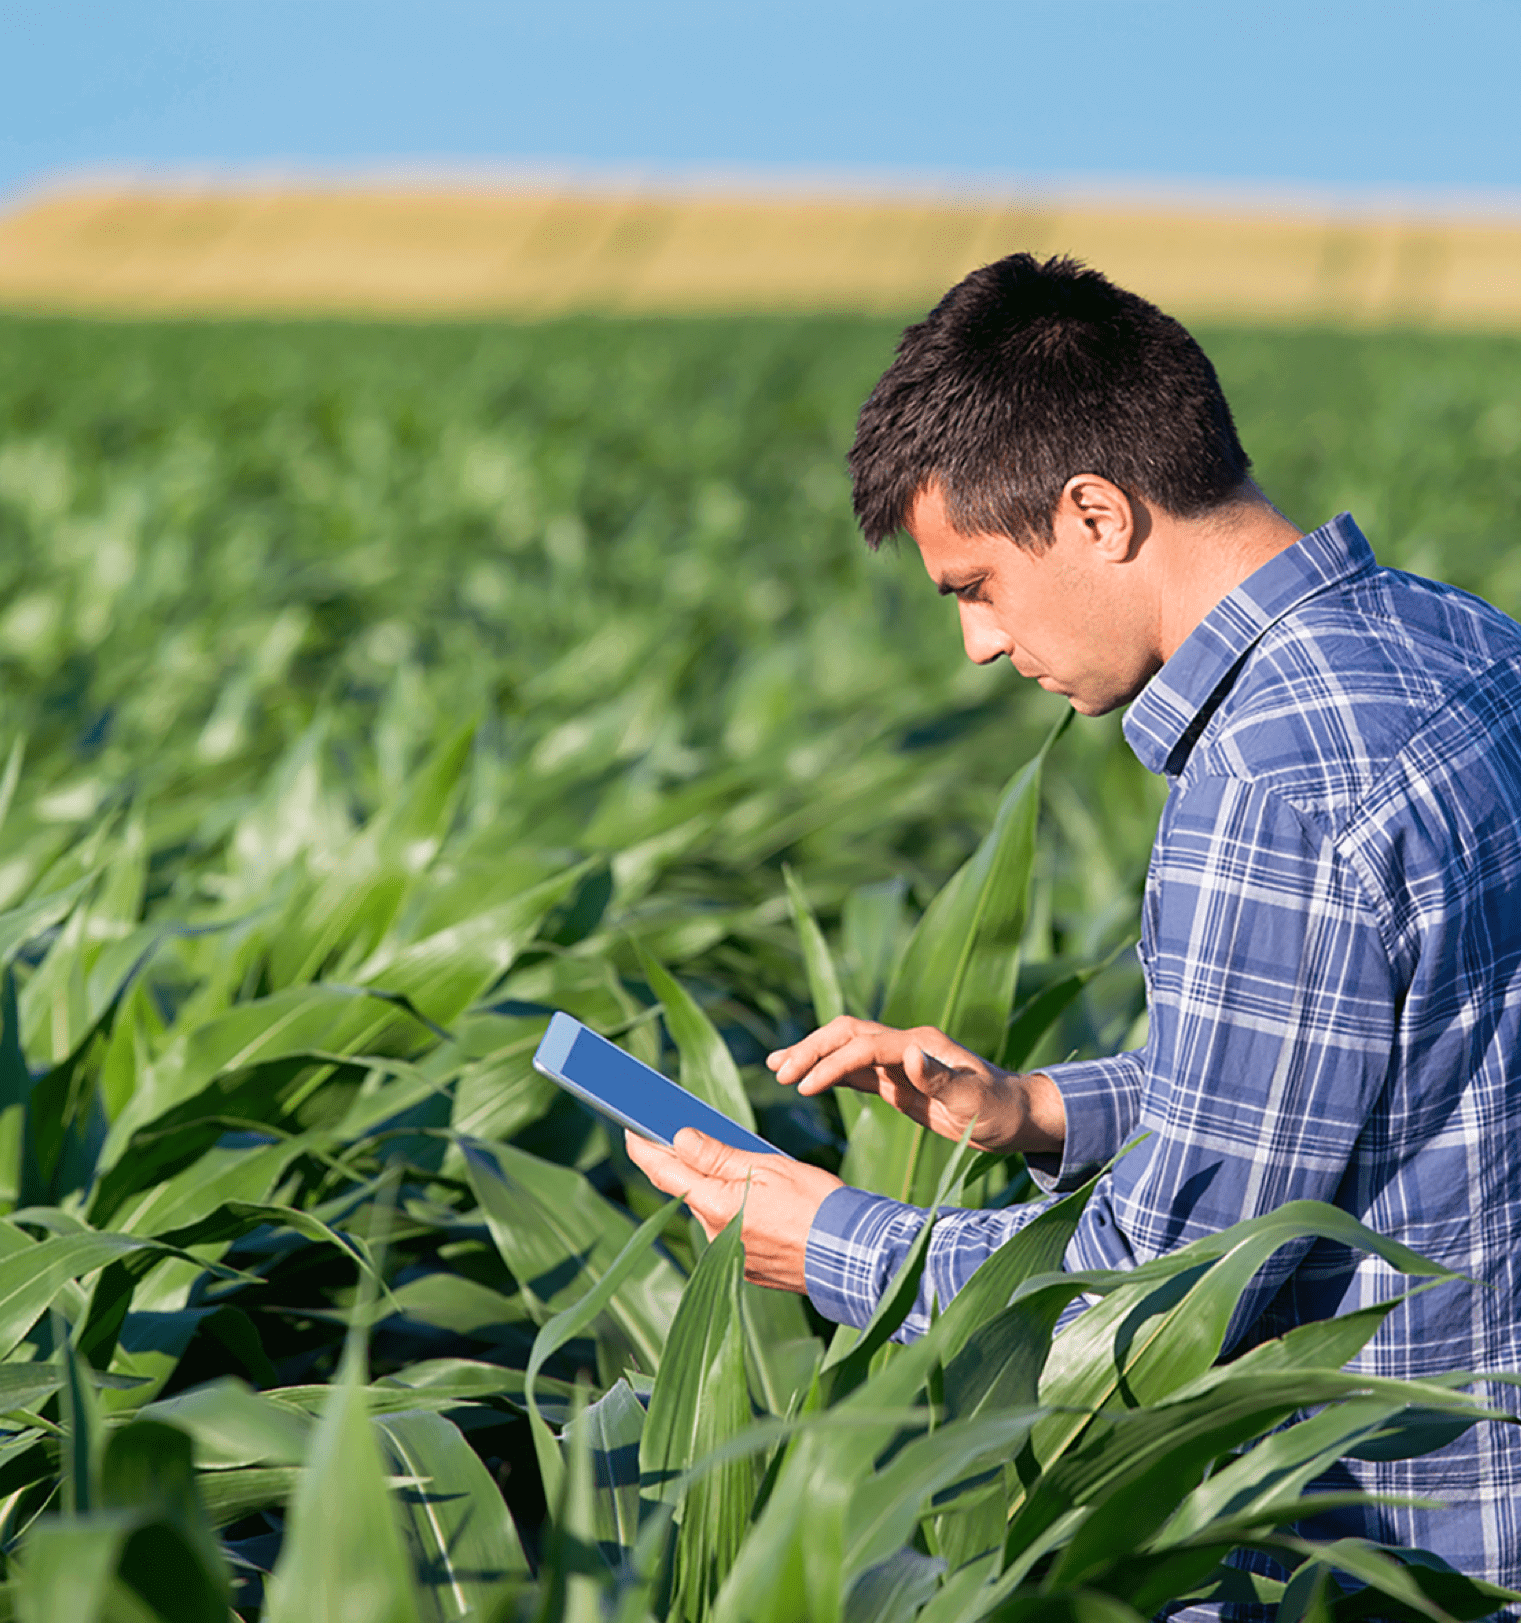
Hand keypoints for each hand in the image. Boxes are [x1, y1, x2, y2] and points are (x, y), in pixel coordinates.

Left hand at [623, 1128, 842, 1293]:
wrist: (854, 1257)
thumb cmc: (818, 1205)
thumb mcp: (769, 1166)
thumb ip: (719, 1155)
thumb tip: (680, 1138)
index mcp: (717, 1205)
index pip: (664, 1171)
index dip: (644, 1148)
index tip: (631, 1129)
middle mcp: (715, 1234)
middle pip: (687, 1189)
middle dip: (686, 1163)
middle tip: (687, 1132)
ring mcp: (730, 1255)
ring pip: (710, 1210)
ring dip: (714, 1188)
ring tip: (741, 1166)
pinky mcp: (746, 1267)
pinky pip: (729, 1230)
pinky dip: (733, 1210)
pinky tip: (759, 1199)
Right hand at [766, 1017, 1064, 1155]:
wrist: (1017, 1116)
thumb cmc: (1000, 1110)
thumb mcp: (975, 1099)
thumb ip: (941, 1077)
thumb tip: (908, 1052)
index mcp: (920, 1044)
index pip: (863, 1047)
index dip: (832, 1063)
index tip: (805, 1087)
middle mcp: (905, 1044)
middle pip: (846, 1034)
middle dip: (811, 1049)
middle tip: (778, 1072)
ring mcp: (899, 1060)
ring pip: (844, 1048)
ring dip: (811, 1054)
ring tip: (776, 1068)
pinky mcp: (896, 1080)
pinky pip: (854, 1070)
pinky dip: (827, 1071)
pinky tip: (806, 1080)